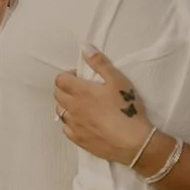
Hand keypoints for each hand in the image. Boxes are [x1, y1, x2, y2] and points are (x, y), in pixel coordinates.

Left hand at [52, 47, 155, 165]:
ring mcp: (73, 125)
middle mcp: (72, 108)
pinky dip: (70, 122)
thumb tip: (84, 47)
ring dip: (66, 105)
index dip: (68, 75)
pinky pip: (65, 128)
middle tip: (81, 89)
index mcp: (80, 91)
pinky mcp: (77, 139)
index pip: (60, 79)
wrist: (132, 141)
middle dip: (65, 89)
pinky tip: (82, 121)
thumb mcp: (117, 80)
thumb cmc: (126, 108)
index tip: (80, 77)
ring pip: (59, 111)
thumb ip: (99, 63)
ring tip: (81, 105)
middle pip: (57, 94)